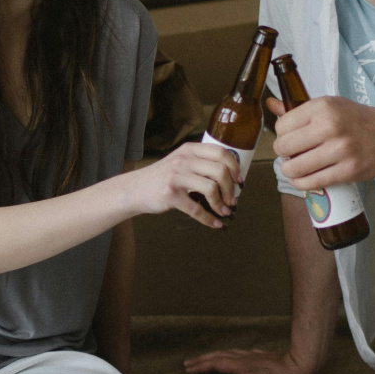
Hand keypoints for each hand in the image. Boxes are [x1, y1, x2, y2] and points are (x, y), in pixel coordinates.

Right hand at [124, 141, 240, 226]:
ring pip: (211, 189)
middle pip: (220, 172)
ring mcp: (176, 176)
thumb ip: (201, 164)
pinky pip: (196, 209)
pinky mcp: (171, 194)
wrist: (135, 189)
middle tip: (232, 200)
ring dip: (222, 204)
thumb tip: (229, 179)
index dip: (235, 168)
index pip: (221, 153)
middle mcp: (184, 160)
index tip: (239, 181)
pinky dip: (209, 219)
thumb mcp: (181, 162)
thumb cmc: (162, 177)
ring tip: (224, 211)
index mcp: (190, 150)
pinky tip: (215, 224)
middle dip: (230, 189)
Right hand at [182, 346, 319, 373]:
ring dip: (214, 357)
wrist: (304, 364)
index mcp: (243, 366)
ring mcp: (253, 357)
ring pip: (228, 354)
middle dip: (203, 360)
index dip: (202, 366)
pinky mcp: (261, 358)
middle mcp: (245, 359)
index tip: (189, 368)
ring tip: (205, 358)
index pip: (217, 364)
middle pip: (219, 357)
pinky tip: (233, 356)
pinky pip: (239, 355)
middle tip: (189, 363)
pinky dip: (229, 356)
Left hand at [269, 95, 374, 190]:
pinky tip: (302, 180)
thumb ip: (298, 109)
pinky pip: (312, 182)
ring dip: (290, 171)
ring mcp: (340, 150)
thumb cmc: (357, 119)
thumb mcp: (330, 105)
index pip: (282, 126)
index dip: (282, 135)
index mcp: (323, 107)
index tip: (290, 138)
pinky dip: (302, 184)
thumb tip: (271, 104)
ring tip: (295, 168)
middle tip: (292, 154)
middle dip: (283, 154)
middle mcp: (330, 126)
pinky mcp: (348, 171)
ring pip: (295, 168)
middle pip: (284, 148)